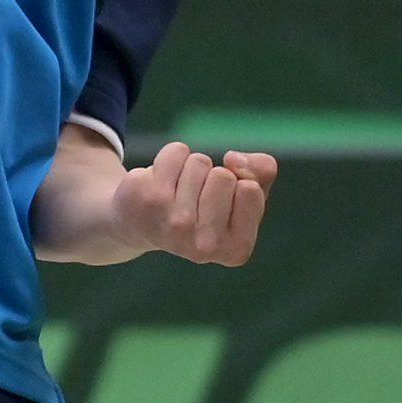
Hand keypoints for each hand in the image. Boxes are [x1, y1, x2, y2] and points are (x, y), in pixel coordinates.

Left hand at [109, 143, 275, 266]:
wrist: (139, 222)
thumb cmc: (201, 209)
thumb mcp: (242, 196)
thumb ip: (262, 173)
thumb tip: (234, 158)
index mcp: (236, 250)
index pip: (250, 189)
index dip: (238, 185)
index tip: (221, 205)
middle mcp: (205, 246)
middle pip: (225, 176)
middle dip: (213, 177)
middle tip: (196, 200)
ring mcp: (174, 224)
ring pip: (201, 162)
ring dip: (191, 169)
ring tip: (177, 193)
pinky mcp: (148, 198)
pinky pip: (176, 152)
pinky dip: (171, 158)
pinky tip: (159, 183)